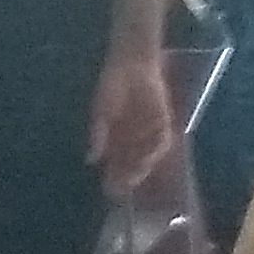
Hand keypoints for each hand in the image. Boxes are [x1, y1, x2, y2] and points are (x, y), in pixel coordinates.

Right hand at [90, 45, 173, 196]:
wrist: (132, 65)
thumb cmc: (112, 85)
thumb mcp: (101, 111)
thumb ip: (98, 134)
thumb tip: (90, 159)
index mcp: (117, 136)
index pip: (116, 162)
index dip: (113, 176)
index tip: (108, 188)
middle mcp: (134, 137)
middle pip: (132, 163)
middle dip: (128, 177)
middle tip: (123, 187)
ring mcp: (149, 130)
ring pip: (147, 156)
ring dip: (142, 167)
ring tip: (135, 176)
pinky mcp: (163, 122)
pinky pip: (162, 141)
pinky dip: (155, 151)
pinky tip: (149, 158)